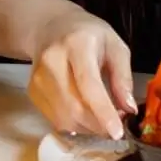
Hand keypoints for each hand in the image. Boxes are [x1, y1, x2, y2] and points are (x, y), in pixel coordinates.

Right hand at [27, 11, 136, 139]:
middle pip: (75, 106)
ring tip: (101, 117)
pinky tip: (85, 114)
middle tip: (116, 126)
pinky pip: (56, 120)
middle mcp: (52, 61)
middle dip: (99, 125)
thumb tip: (129, 109)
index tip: (117, 132)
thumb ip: (123, 77)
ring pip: (64, 118)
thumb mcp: (115, 46)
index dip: (103, 111)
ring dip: (88, 127)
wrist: (50, 28)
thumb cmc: (88, 36)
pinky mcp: (32, 91)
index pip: (88, 84)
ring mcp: (38, 78)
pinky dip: (75, 125)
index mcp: (77, 45)